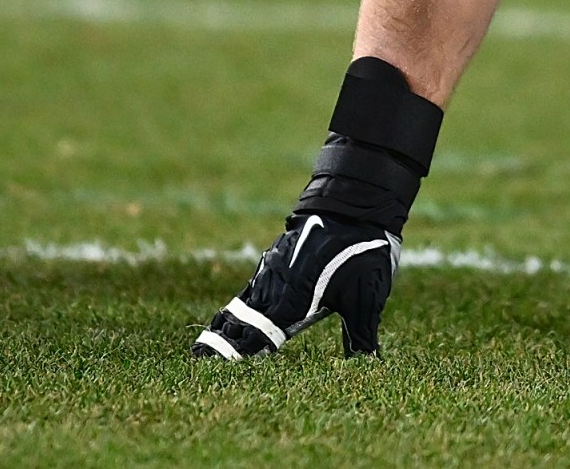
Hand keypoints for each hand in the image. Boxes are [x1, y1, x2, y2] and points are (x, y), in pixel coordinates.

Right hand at [193, 214, 399, 358]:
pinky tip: (239, 305)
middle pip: (242, 319)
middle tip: (198, 354)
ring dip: (230, 319)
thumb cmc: (360, 253)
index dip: (236, 351)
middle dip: (222, 338)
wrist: (351, 205)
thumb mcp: (366, 298)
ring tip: (212, 334)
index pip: (258, 335)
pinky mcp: (276, 256)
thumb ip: (361, 335)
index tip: (210, 362)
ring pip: (245, 299)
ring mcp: (274, 268)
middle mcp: (277, 287)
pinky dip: (242, 299)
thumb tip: (370, 364)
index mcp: (294, 302)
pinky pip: (254, 283)